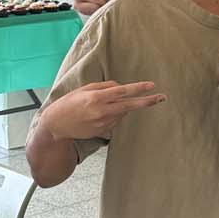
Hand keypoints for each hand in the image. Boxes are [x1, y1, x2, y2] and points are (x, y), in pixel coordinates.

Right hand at [41, 81, 164, 141]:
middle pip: (129, 105)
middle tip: (162, 97)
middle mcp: (101, 111)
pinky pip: (115, 121)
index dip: (138, 88)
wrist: (56, 124)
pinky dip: (114, 115)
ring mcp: (103, 123)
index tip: (151, 85)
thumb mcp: (84, 89)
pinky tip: (100, 114)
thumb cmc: (69, 103)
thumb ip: (104, 87)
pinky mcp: (103, 131)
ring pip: (122, 112)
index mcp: (96, 97)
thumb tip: (121, 87)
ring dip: (122, 107)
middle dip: (147, 101)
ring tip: (103, 105)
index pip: (122, 91)